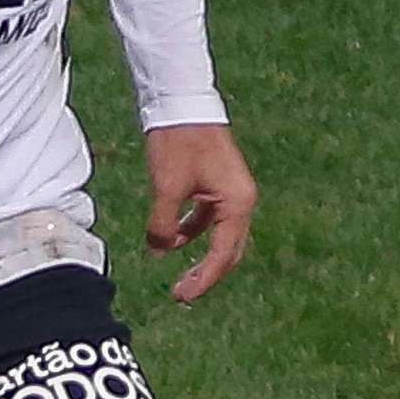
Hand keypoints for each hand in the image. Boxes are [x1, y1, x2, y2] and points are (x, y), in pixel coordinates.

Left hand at [143, 123, 256, 303]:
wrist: (181, 102)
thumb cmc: (178, 142)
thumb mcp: (166, 187)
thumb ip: (162, 225)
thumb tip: (158, 252)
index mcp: (237, 203)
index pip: (223, 254)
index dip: (203, 279)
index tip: (182, 296)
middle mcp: (241, 200)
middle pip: (228, 250)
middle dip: (206, 274)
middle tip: (181, 295)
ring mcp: (231, 192)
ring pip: (218, 236)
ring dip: (199, 256)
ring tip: (178, 277)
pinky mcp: (218, 185)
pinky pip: (209, 220)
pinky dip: (192, 233)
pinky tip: (170, 243)